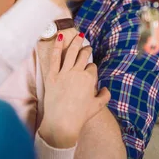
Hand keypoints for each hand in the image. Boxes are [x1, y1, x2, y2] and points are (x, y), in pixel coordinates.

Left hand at [38, 33, 109, 148]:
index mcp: (89, 79)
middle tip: (87, 46)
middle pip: (83, 56)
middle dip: (86, 50)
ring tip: (79, 35)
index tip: (90, 70)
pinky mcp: (52, 75)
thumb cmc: (80, 116)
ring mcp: (64, 73)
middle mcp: (77, 72)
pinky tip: (60, 37)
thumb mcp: (97, 106)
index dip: (92, 68)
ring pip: (71, 53)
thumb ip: (105, 96)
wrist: (62, 123)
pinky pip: (55, 57)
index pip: (92, 67)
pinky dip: (58, 46)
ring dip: (76, 42)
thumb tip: (106, 89)